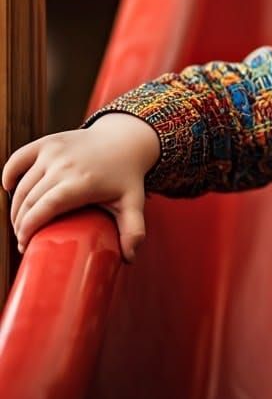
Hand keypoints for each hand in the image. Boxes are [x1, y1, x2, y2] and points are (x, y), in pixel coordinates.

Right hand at [2, 113, 159, 260]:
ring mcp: (53, 151)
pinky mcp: (47, 142)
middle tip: (23, 239)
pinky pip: (17, 159)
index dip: (29, 228)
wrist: (125, 139)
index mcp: (82, 182)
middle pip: (29, 200)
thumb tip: (129, 259)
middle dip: (20, 223)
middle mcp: (64, 165)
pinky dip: (9, 175)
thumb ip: (133, 231)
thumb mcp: (133, 203)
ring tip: (20, 224)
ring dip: (15, 207)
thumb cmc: (126, 176)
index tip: (25, 245)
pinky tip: (10, 191)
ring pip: (22, 185)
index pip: (45, 207)